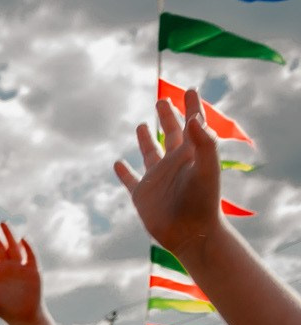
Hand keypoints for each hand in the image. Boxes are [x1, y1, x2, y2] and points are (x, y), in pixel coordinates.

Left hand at [0, 221, 40, 324]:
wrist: (22, 317)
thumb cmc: (3, 309)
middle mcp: (7, 267)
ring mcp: (20, 268)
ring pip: (13, 247)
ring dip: (9, 235)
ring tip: (3, 223)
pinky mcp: (33, 271)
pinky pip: (30, 256)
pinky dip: (27, 248)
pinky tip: (22, 238)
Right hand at [114, 90, 222, 254]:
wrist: (190, 233)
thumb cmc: (203, 202)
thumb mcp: (206, 169)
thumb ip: (204, 142)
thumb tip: (193, 119)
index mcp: (191, 153)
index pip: (193, 123)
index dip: (192, 106)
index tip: (190, 90)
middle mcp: (174, 162)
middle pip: (170, 133)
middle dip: (168, 116)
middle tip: (163, 100)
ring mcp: (157, 178)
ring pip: (150, 152)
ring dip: (145, 139)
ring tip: (141, 124)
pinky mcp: (142, 194)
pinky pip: (130, 179)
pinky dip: (123, 172)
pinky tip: (118, 163)